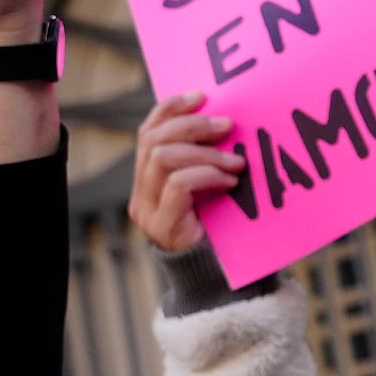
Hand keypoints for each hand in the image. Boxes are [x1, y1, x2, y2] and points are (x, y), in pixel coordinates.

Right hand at [128, 95, 244, 255]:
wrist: (219, 278)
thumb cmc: (218, 229)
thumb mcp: (210, 187)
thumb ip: (204, 160)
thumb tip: (226, 121)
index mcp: (147, 178)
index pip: (148, 132)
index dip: (171, 109)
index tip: (202, 97)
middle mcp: (140, 193)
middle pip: (153, 140)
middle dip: (193, 126)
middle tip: (228, 126)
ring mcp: (147, 211)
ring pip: (163, 158)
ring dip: (205, 153)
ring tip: (236, 160)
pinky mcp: (162, 227)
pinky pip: (178, 184)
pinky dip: (207, 174)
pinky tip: (229, 180)